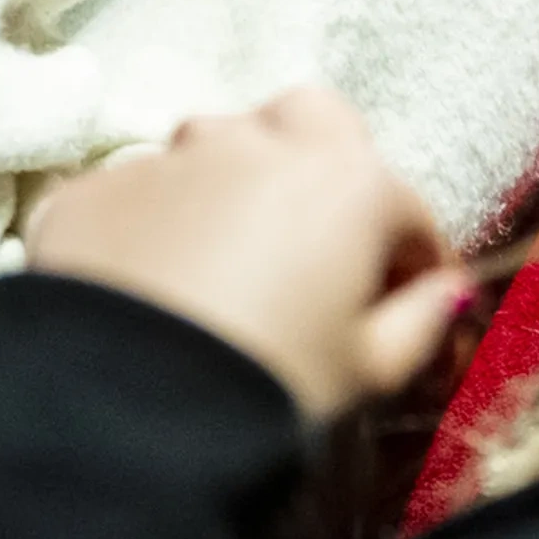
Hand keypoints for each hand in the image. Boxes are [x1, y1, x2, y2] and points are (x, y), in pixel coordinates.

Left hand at [21, 90, 467, 418]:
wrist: (126, 417)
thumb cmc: (272, 388)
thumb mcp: (366, 373)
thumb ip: (417, 323)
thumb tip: (444, 297)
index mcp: (347, 184)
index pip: (405, 209)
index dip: (416, 258)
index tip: (413, 300)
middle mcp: (261, 146)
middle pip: (306, 122)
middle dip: (319, 164)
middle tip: (314, 240)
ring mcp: (171, 158)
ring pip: (213, 144)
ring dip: (227, 183)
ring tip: (221, 257)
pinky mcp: (94, 190)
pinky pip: (135, 195)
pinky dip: (149, 228)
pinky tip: (147, 284)